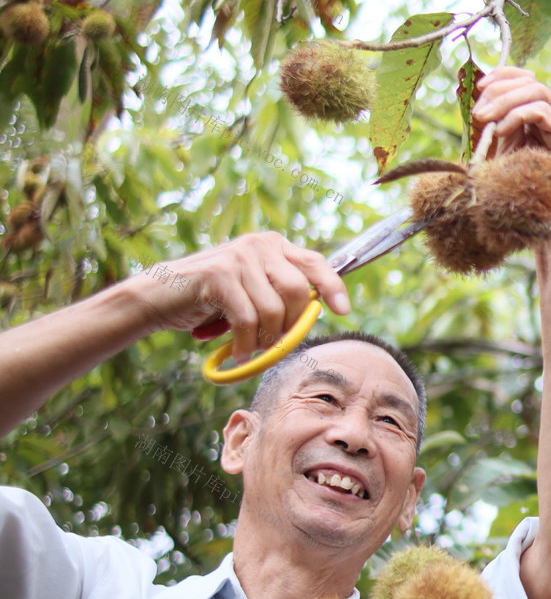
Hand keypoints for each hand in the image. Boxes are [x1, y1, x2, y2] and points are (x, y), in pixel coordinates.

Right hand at [131, 232, 350, 362]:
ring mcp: (240, 256)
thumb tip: (316, 312)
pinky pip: (249, 319)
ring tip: (250, 350)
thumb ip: (281, 294)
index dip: (333, 286)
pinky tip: (237, 353)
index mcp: (273, 246)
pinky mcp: (220, 274)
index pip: (315, 262)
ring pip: (274, 310)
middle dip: (292, 325)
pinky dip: (246, 344)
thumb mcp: (252, 291)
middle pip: (299, 291)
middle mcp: (260, 245)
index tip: (344, 311)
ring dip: (265, 339)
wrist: (159, 297)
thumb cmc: (210, 300)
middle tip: (274, 345)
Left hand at [472, 67, 550, 236]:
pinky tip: (500, 132)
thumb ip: (496, 128)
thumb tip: (474, 99)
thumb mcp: (504, 155)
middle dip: (499, 89)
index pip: (529, 81)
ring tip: (482, 119)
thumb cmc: (523, 197)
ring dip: (503, 102)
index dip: (503, 76)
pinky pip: (541, 112)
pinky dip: (515, 116)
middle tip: (477, 110)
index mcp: (548, 121)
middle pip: (532, 82)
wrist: (549, 232)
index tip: (478, 86)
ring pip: (537, 92)